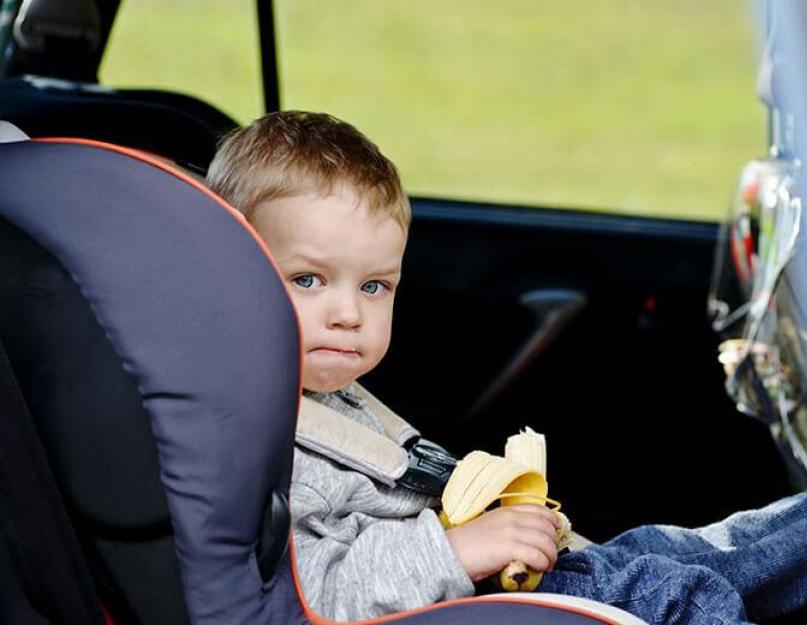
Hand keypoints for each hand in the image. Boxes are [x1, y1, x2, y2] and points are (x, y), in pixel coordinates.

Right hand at [445, 504, 560, 581]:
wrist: (449, 552)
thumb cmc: (467, 543)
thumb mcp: (490, 525)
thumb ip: (508, 526)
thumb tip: (526, 537)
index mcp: (505, 511)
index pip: (538, 510)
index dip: (552, 520)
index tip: (556, 529)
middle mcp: (510, 518)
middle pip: (546, 526)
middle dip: (554, 542)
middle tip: (551, 553)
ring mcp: (510, 532)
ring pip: (545, 542)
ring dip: (551, 555)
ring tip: (547, 564)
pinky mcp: (508, 548)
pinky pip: (536, 555)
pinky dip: (542, 563)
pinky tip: (540, 568)